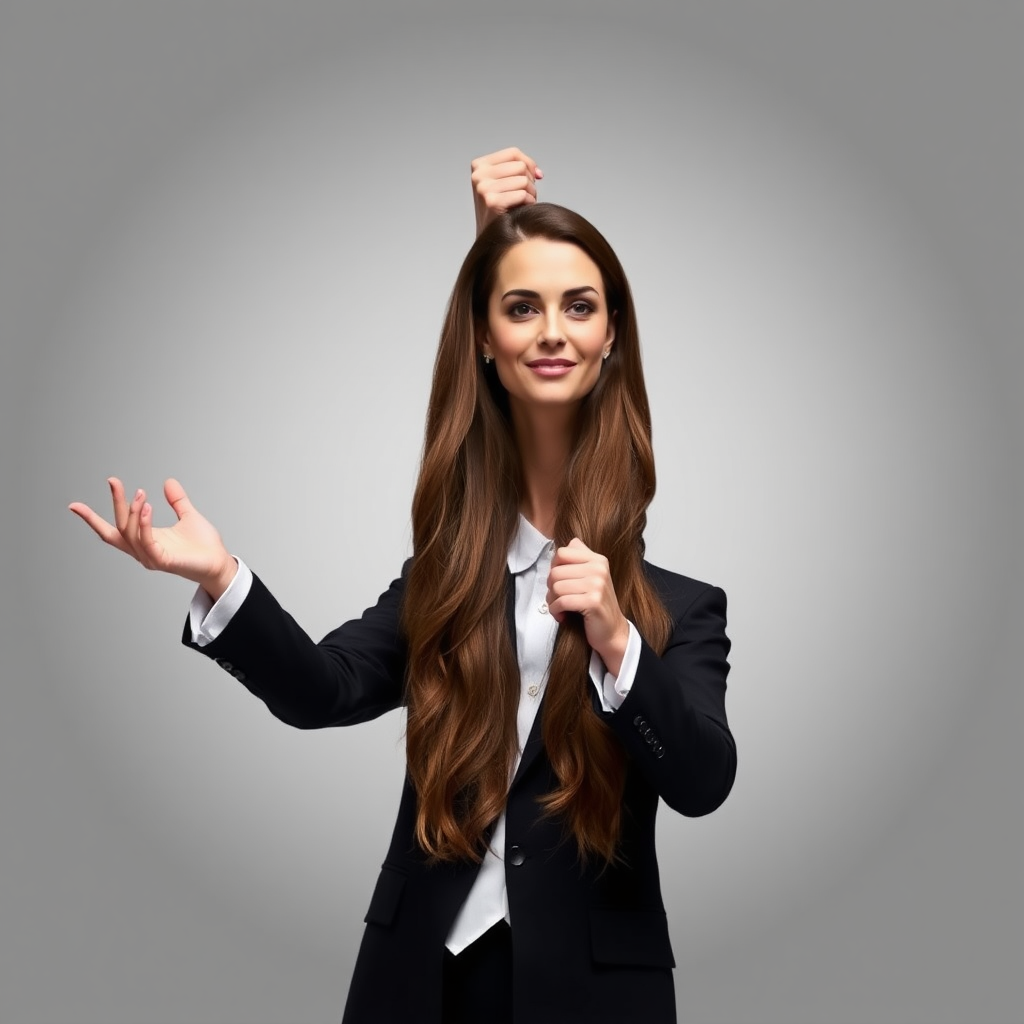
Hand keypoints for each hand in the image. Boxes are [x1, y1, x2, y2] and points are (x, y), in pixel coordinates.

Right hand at [69, 477, 236, 599]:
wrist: (220, 563)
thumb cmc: (204, 546)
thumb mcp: (188, 516)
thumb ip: (176, 500)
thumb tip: (168, 481)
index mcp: (145, 540)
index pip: (113, 530)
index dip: (92, 519)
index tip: (74, 505)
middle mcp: (143, 550)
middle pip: (119, 527)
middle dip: (114, 503)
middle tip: (113, 481)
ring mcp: (151, 557)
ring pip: (130, 533)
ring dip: (133, 511)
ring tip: (141, 494)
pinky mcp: (163, 561)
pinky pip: (146, 542)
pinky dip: (144, 524)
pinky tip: (149, 507)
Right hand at [471, 146, 542, 235]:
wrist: (492, 238)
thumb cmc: (502, 210)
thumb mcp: (505, 182)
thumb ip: (518, 170)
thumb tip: (538, 173)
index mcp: (479, 166)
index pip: (513, 153)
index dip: (529, 164)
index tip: (534, 177)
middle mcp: (478, 175)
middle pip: (520, 166)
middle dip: (529, 181)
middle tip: (525, 195)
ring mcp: (483, 188)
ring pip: (524, 180)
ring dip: (530, 193)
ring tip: (523, 203)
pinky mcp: (492, 202)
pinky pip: (523, 194)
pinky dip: (528, 203)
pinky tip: (521, 210)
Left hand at [546, 538, 629, 675]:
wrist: (612, 631)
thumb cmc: (596, 604)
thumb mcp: (593, 577)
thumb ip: (582, 557)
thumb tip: (571, 541)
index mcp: (598, 560)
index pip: (561, 553)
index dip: (553, 568)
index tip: (559, 582)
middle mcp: (599, 569)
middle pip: (555, 571)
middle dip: (550, 588)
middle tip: (557, 599)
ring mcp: (598, 585)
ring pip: (556, 587)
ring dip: (552, 601)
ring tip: (560, 608)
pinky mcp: (593, 602)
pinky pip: (561, 601)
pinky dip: (556, 611)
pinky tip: (561, 616)